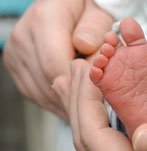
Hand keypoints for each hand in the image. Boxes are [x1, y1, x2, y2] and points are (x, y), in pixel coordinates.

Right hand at [3, 0, 112, 118]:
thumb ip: (94, 30)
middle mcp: (23, 36)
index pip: (56, 63)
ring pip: (39, 91)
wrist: (63, 11)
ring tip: (84, 108)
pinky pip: (33, 92)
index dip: (77, 84)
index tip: (96, 94)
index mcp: (43, 19)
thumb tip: (84, 47)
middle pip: (47, 80)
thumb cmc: (85, 14)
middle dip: (73, 97)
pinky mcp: (15, 65)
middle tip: (94, 107)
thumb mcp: (97, 15)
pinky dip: (53, 102)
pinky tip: (69, 104)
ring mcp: (15, 52)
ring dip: (63, 103)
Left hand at [52, 59, 146, 150]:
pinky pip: (103, 133)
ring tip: (76, 78)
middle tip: (76, 68)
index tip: (87, 72)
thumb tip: (141, 138)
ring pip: (92, 134)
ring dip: (83, 103)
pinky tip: (93, 99)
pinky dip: (95, 111)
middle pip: (86, 136)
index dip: (85, 101)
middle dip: (79, 98)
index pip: (94, 137)